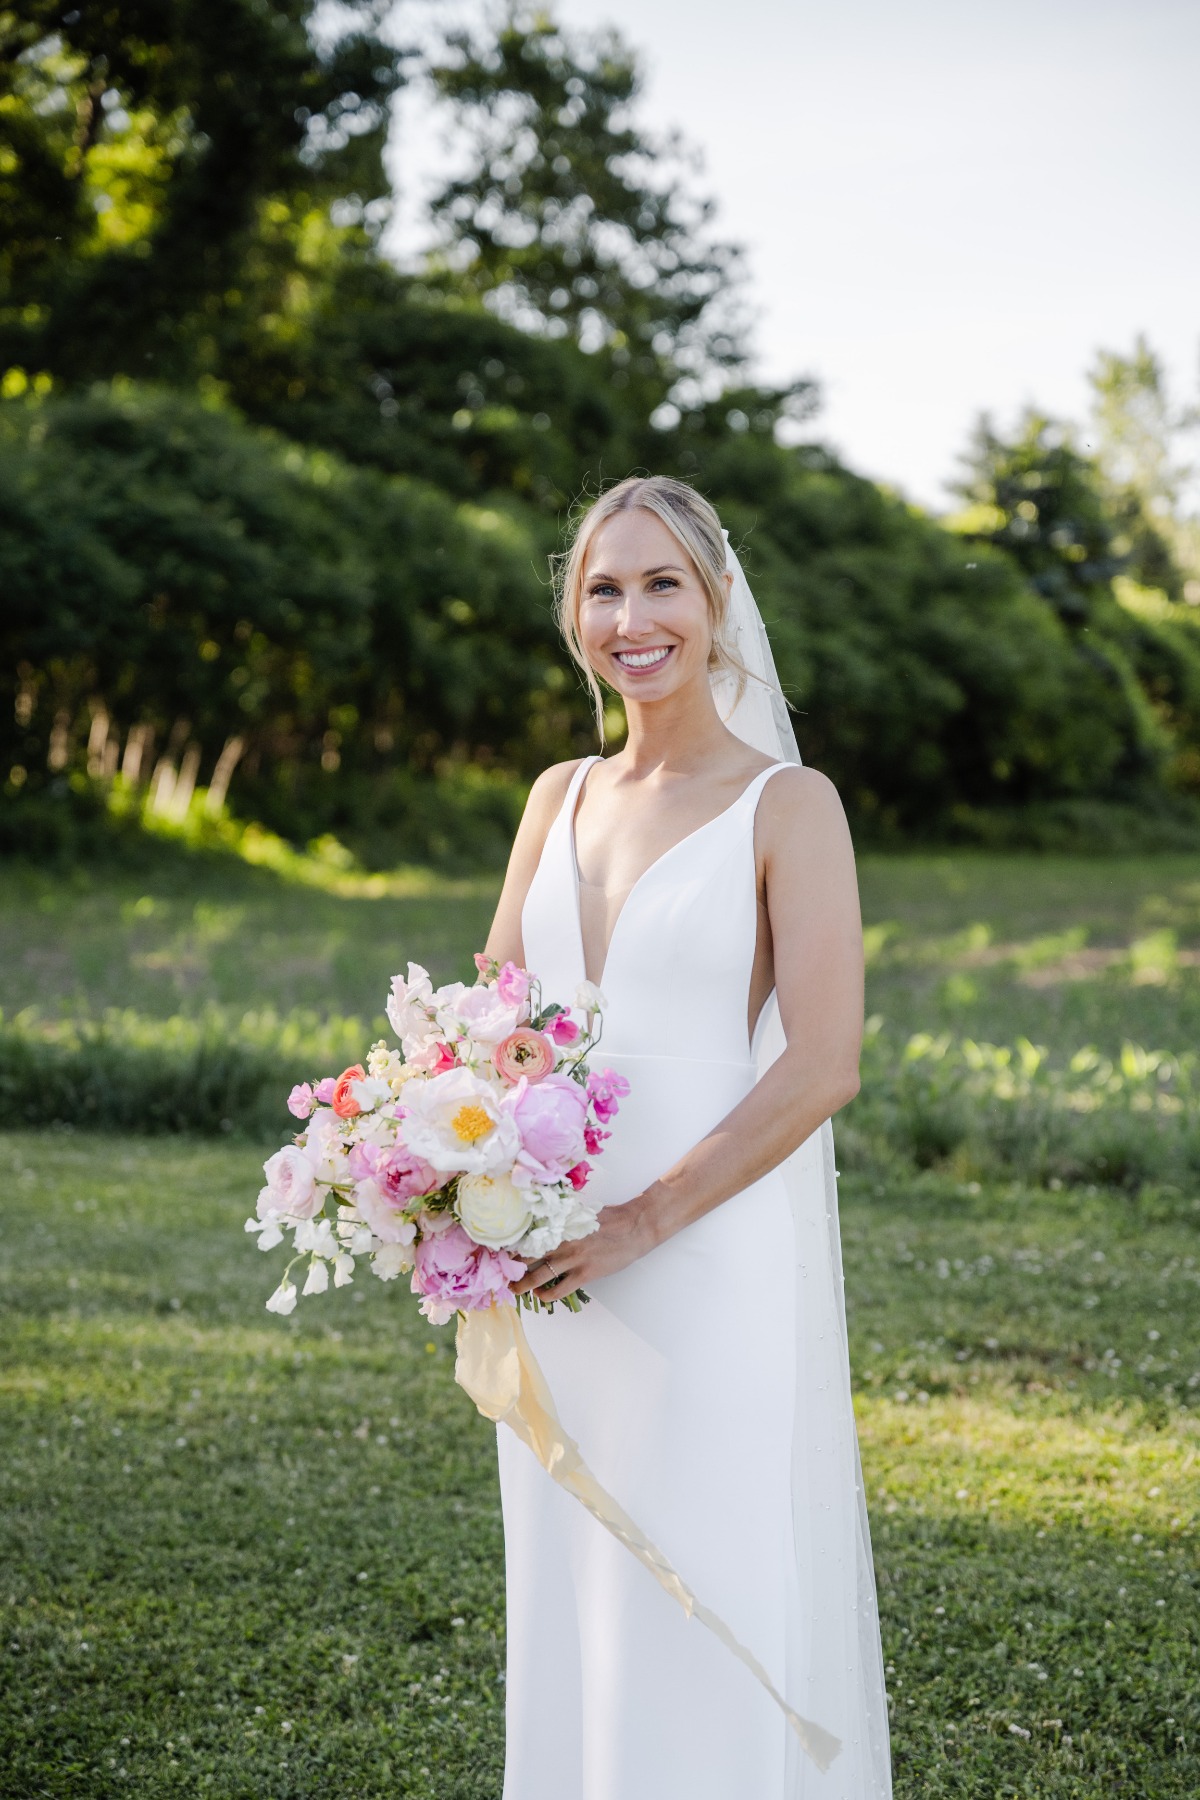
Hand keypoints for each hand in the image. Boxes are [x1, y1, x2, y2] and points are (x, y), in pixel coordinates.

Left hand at [511, 1196, 657, 1305]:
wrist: (635, 1227)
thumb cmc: (610, 1218)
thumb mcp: (581, 1213)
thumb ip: (562, 1218)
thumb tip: (544, 1220)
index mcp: (560, 1224)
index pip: (527, 1236)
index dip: (510, 1246)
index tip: (498, 1253)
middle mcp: (562, 1241)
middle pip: (527, 1257)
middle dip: (511, 1268)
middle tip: (500, 1275)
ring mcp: (573, 1259)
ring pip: (538, 1276)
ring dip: (522, 1286)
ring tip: (514, 1290)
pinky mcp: (584, 1274)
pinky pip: (558, 1290)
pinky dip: (546, 1295)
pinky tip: (540, 1295)